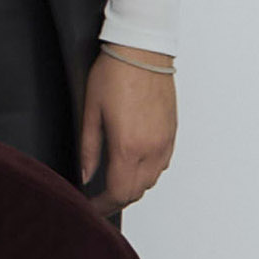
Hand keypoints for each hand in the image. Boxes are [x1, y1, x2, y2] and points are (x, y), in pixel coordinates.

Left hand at [80, 50, 175, 210]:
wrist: (142, 51)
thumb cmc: (114, 75)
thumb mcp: (90, 112)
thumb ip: (88, 149)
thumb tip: (85, 175)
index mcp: (128, 146)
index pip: (119, 192)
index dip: (102, 205)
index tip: (89, 207)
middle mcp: (152, 148)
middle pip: (137, 191)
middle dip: (116, 200)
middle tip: (97, 199)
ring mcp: (166, 141)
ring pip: (152, 180)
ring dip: (133, 187)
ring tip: (111, 183)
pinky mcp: (173, 132)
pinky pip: (162, 163)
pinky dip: (147, 172)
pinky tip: (131, 165)